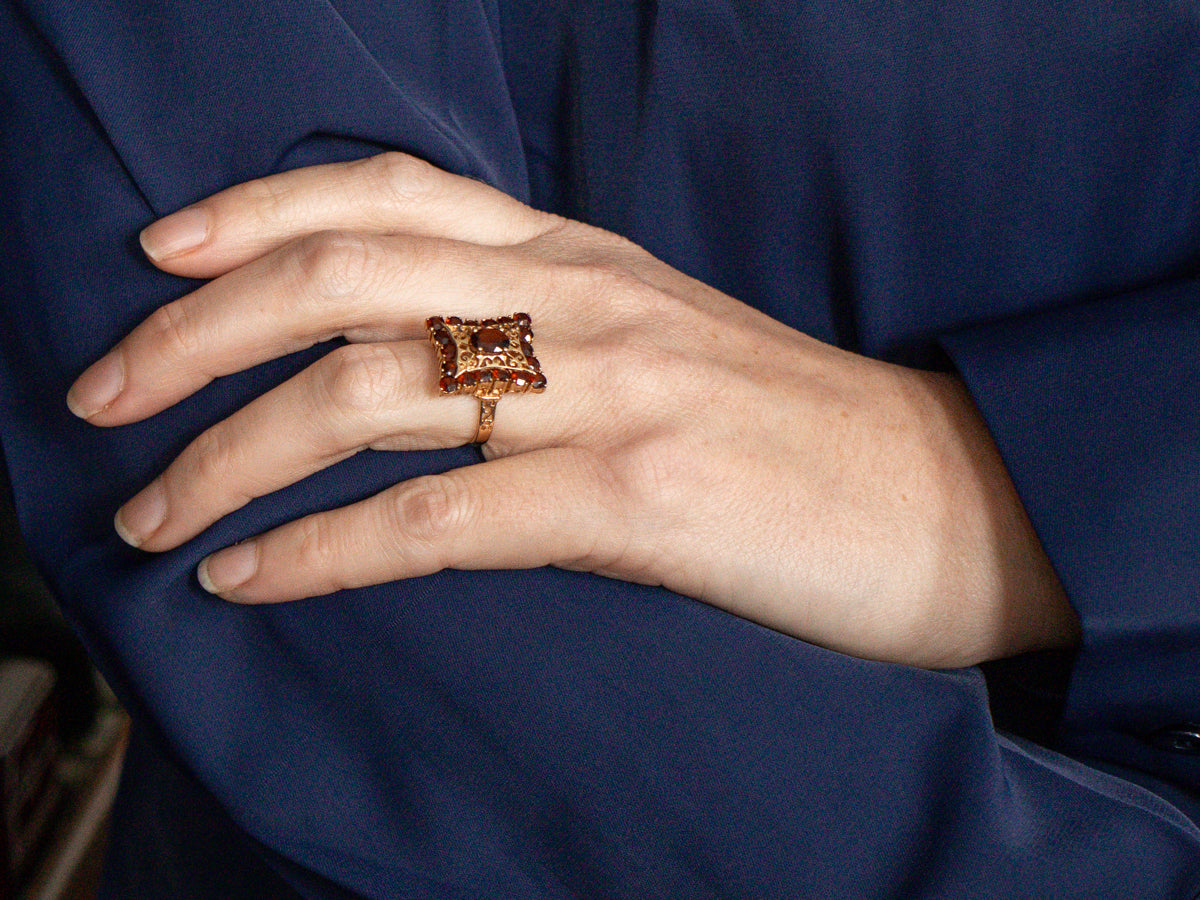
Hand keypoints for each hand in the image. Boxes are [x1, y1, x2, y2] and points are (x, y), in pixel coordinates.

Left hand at [67, 153, 1077, 667]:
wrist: (947, 497)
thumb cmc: (794, 431)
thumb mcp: (661, 343)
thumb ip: (548, 331)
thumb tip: (418, 371)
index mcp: (586, 257)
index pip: (391, 196)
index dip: (256, 210)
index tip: (159, 255)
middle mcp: (584, 302)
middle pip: (342, 283)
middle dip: (193, 335)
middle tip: (101, 397)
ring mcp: (612, 394)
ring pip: (365, 397)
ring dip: (225, 457)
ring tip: (146, 516)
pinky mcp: (636, 502)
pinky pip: (435, 518)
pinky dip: (319, 552)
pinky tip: (249, 578)